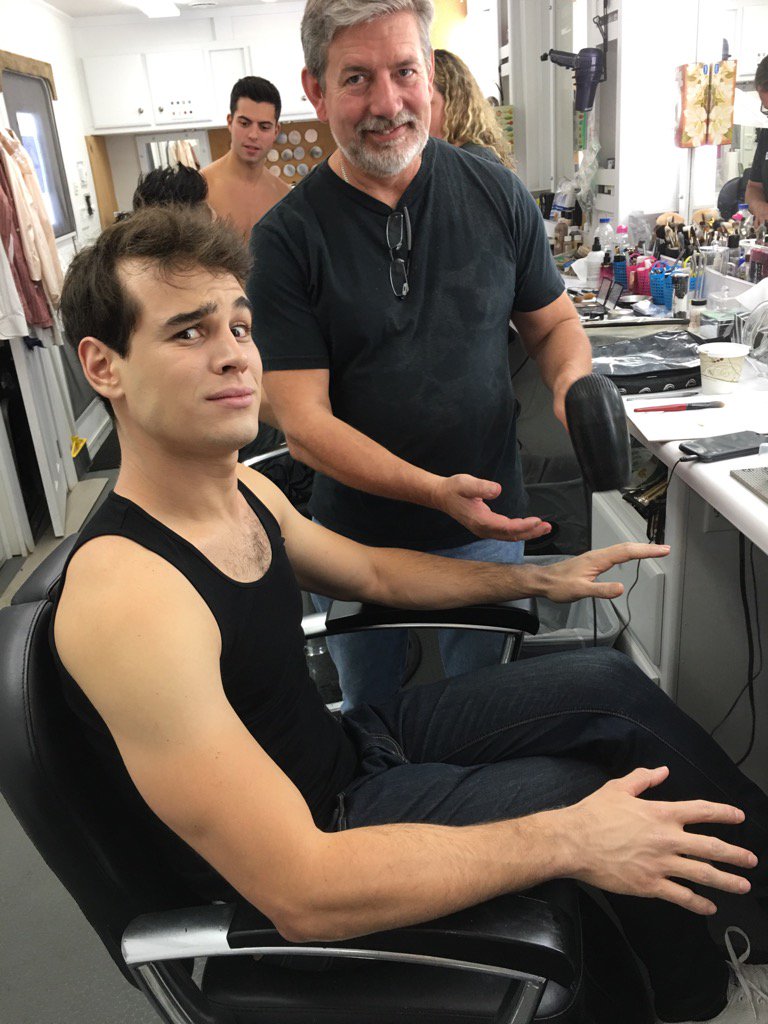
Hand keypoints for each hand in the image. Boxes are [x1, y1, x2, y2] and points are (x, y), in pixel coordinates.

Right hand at [432, 475, 552, 541]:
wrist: (442, 496)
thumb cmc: (453, 489)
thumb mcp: (465, 483)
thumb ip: (481, 486)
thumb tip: (497, 489)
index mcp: (480, 520)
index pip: (506, 527)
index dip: (523, 525)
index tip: (537, 520)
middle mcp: (483, 529)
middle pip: (511, 535)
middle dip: (530, 532)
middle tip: (548, 527)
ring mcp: (484, 530)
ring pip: (509, 536)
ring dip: (527, 533)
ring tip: (544, 528)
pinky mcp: (486, 527)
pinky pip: (505, 533)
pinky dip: (519, 531)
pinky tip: (529, 527)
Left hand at [543, 542, 668, 602]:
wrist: (544, 581)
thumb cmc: (558, 585)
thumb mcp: (580, 591)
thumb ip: (601, 590)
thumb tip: (620, 589)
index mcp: (598, 559)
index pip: (627, 552)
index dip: (647, 551)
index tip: (662, 550)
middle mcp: (598, 555)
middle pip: (627, 547)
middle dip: (647, 548)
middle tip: (665, 549)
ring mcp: (595, 557)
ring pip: (621, 549)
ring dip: (638, 548)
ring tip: (654, 551)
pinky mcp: (593, 561)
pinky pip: (615, 553)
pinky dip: (628, 552)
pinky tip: (630, 556)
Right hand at [567, 767, 756, 914]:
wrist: (574, 841)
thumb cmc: (594, 814)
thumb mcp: (618, 788)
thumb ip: (643, 778)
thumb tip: (662, 771)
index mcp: (661, 813)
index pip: (702, 811)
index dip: (724, 813)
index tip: (739, 817)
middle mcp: (667, 839)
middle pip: (711, 847)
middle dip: (736, 854)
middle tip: (751, 860)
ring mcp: (660, 864)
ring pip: (702, 874)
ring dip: (727, 881)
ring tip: (743, 886)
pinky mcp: (649, 884)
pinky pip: (681, 896)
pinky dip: (698, 903)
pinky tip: (709, 907)